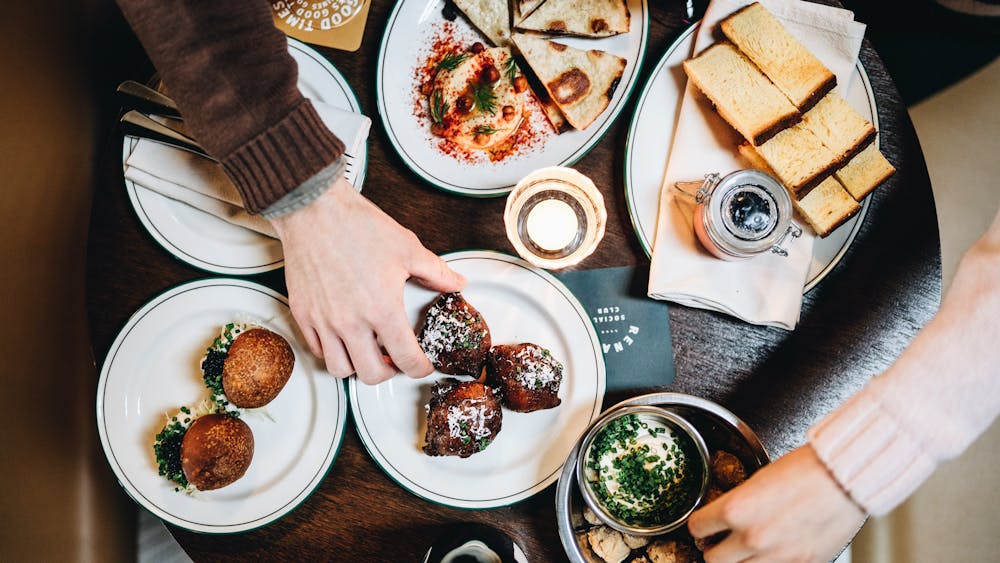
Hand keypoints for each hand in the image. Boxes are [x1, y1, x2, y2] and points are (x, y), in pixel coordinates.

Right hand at [269, 176, 465, 383]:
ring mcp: (323, 321)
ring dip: (358, 366)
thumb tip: (457, 283)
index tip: (422, 365)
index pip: (406, 360)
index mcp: (382, 309)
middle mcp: (351, 322)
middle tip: (395, 359)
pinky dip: (332, 351)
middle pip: (372, 376)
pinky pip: (316, 350)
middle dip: (389, 373)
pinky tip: (344, 336)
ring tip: (367, 350)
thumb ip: (435, 272)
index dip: (420, 369)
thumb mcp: (407, 248)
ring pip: (340, 369)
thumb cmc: (358, 226)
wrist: (314, 210)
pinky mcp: (302, 314)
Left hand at [688, 445, 865, 562]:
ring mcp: (776, 557)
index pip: (697, 528)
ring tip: (745, 551)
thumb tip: (726, 518)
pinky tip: (770, 554)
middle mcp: (751, 537)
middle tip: (719, 543)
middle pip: (713, 560)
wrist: (845, 479)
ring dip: (739, 561)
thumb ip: (739, 503)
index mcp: (736, 509)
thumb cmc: (806, 470)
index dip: (699, 526)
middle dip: (714, 550)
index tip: (703, 526)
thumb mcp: (758, 479)